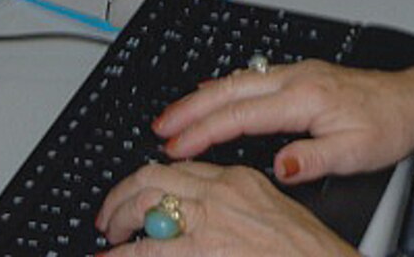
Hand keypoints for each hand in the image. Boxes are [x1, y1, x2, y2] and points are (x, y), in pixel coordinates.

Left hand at [96, 159, 355, 255]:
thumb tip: (201, 219)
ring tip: (110, 233)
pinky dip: (124, 253)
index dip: (152, 179)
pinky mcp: (202, 248)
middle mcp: (220, 191)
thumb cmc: (303, 248)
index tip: (140, 192)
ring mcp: (209, 219)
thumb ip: (232, 208)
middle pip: (154, 176)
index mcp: (239, 178)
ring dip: (119, 216)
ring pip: (145, 201)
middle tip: (111, 215)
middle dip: (123, 193)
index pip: (181, 166)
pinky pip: (149, 248)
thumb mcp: (269, 212)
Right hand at [155, 59, 413, 182]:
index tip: (175, 146)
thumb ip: (313, 159)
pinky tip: (213, 92)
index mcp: (304, 98)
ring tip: (174, 114)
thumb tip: (278, 165)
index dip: (203, 131)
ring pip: (238, 79)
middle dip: (190, 108)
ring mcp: (298, 73)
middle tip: (159, 127)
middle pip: (230, 89)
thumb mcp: (355, 153)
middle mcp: (296, 79)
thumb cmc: (386, 126)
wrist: (410, 100)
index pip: (241, 116)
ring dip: (203, 96)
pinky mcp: (302, 75)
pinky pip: (252, 77)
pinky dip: (225, 86)